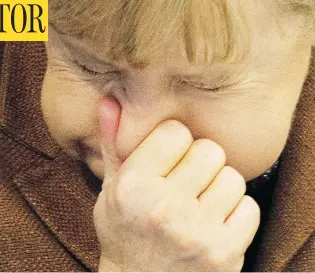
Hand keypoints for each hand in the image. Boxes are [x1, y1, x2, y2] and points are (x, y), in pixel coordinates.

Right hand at [93, 97, 259, 271]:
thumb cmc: (124, 231)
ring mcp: (198, 233)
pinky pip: (248, 206)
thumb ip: (114, 144)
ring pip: (232, 177)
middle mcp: (165, 209)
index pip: (176, 132)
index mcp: (133, 188)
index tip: (168, 159)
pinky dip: (235, 211)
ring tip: (199, 202)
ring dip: (218, 186)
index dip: (173, 143)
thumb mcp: (110, 188)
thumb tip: (110, 101)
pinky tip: (213, 221)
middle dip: (199, 162)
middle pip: (209, 150)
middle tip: (185, 181)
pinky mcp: (225, 254)